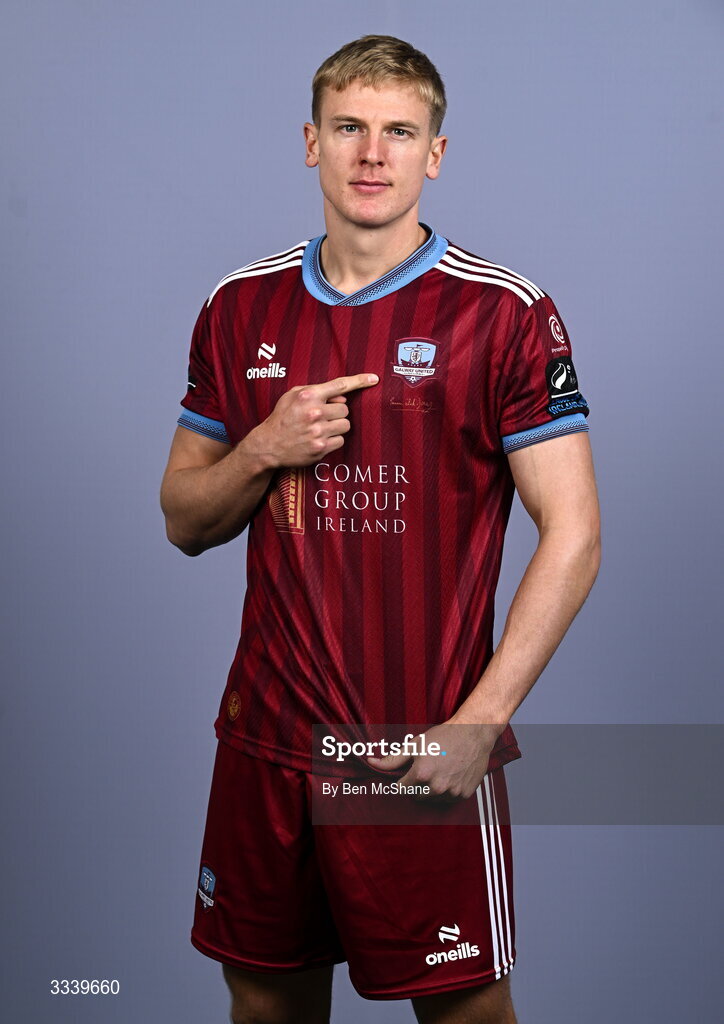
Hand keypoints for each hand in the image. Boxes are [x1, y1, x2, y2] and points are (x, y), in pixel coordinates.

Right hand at [252, 373, 378, 468]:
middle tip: (323, 416)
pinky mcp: (321, 448)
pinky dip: (333, 440)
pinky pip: (340, 441)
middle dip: (337, 412)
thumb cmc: (282, 417)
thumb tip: (342, 396)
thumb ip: (316, 391)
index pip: (340, 385)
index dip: (360, 381)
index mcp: (308, 396)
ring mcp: (318, 432)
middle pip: (345, 409)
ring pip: (345, 425)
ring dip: (337, 426)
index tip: (374, 379)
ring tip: (321, 428)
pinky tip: (319, 439)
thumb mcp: (293, 396)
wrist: (269, 445)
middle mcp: (315, 413)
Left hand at [366, 722, 499, 801]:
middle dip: (416, 785)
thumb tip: (371, 763)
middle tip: (425, 768)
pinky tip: (451, 774)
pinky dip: (447, 791)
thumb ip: (392, 759)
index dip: (402, 780)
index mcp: (421, 775)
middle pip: (416, 796)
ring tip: (439, 770)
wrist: (473, 734)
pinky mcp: (464, 795)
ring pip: (432, 800)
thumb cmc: (443, 737)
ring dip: (431, 790)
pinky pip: (448, 799)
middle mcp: (436, 788)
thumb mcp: (415, 745)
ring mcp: (451, 793)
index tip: (408, 773)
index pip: (401, 789)